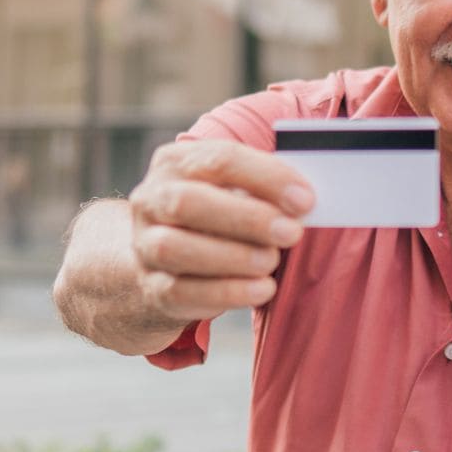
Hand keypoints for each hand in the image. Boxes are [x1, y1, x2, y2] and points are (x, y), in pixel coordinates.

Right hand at [126, 140, 313, 321]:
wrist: (169, 261)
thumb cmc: (218, 215)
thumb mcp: (236, 190)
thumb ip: (263, 189)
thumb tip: (303, 200)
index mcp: (176, 162)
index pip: (220, 159)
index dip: (266, 178)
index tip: (305, 200)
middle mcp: (152, 199)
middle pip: (188, 202)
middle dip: (246, 218)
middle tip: (291, 232)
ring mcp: (145, 244)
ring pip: (175, 248)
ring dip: (233, 256)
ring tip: (271, 261)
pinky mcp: (153, 287)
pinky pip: (182, 291)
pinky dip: (228, 292)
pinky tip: (262, 289)